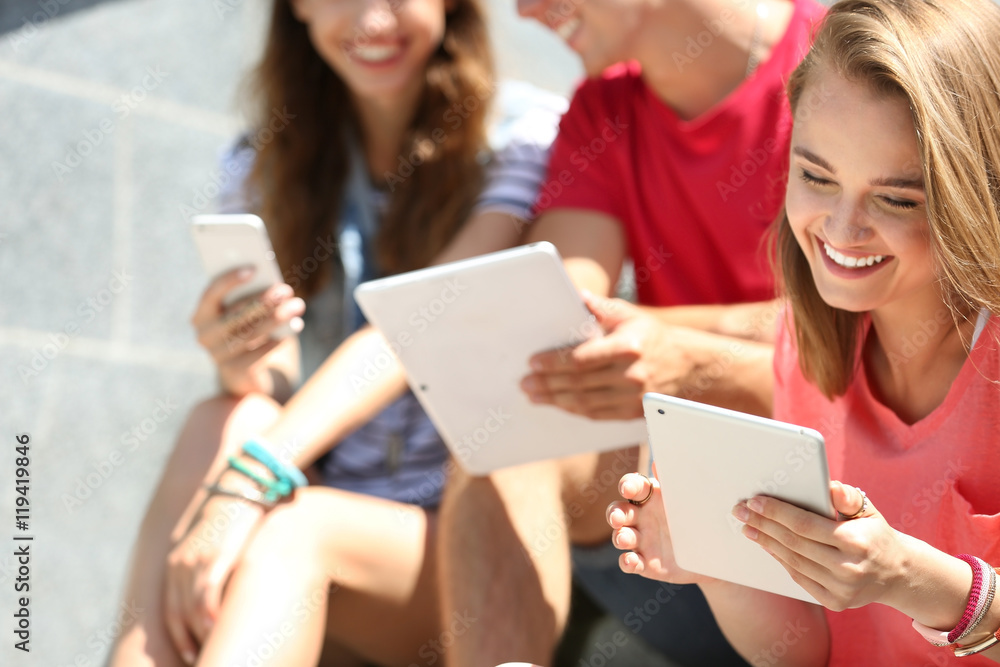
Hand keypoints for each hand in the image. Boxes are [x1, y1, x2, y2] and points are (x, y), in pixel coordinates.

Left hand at [164, 495, 263, 663]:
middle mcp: (179, 564)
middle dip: (189, 642)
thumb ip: (213, 563)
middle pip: (177, 616)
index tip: (193, 653)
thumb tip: (224, 588)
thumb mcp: (217, 539)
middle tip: (204, 659)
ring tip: (215, 652)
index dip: (180, 636)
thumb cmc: (240, 513)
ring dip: (202, 636)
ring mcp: (194, 561)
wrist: (244, 484)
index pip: (171, 611)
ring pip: (190, 613)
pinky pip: (206, 599)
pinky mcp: (214, 558)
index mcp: (177, 561)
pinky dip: (210, 619)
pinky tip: (220, 631)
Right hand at [191, 267, 304, 394]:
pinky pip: (257, 355)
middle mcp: (204, 335)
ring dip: (277, 318)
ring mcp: (217, 356)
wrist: (245, 371)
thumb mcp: (246, 312)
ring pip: (250, 334)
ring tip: (297, 306)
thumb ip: (252, 297)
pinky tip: (294, 327)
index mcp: (201, 315)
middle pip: (235, 314)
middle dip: (263, 300)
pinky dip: (276, 340)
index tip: (253, 269)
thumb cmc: (247, 329)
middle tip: (286, 290)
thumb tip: (274, 285)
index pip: (211, 294)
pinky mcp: (233, 373)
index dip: (230, 281)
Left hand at [521, 292, 696, 419]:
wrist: (687, 366)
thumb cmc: (652, 336)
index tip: (533, 362)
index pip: (582, 358)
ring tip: (534, 395)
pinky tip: (558, 403)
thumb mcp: (630, 315)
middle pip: (579, 382)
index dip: (555, 362)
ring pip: (585, 402)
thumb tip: (576, 295)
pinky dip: (574, 410)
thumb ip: (602, 308)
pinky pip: (596, 414)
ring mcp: (632, 397)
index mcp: (628, 347)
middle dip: (547, 383)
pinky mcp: (632, 413)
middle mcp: (631, 375)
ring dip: (555, 400)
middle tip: (525, 383)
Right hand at [607, 470, 714, 585]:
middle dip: (614, 513)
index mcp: (652, 497)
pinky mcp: (644, 563)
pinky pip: (629, 562)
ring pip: (621, 536)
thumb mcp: (689, 501)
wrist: (713, 555)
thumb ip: (674, 483)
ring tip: (624, 539)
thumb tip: (658, 463)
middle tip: (617, 518)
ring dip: (619, 537)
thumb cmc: (698, 520)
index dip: (628, 485)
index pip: (634, 486)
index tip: (627, 488)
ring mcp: (641, 540)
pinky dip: (626, 562)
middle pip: (619, 511)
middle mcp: (642, 517)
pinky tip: (630, 561)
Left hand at [732, 481, 906, 610]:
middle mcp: (848, 568)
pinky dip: (780, 560)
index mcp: (856, 542)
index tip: (754, 501)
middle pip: (793, 543)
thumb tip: (829, 486)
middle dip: (762, 525)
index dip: (776, 512)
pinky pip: (799, 577)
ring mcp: (842, 589)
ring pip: (792, 561)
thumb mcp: (868, 511)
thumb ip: (847, 498)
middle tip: (740, 511)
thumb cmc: (875, 535)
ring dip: (766, 542)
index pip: (805, 524)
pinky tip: (767, 545)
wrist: (899, 574)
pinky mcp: (835, 602)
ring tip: (749, 527)